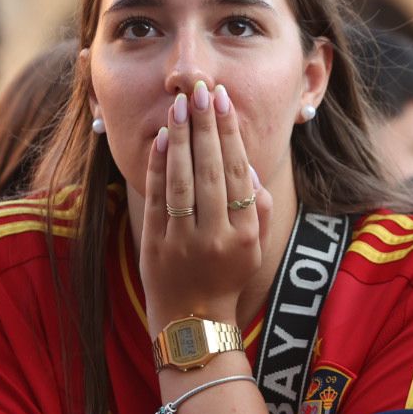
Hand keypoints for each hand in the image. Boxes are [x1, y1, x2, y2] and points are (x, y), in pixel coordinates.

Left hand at [141, 81, 272, 332]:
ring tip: (180, 105)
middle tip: (202, 91)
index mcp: (245, 235)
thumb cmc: (227, 276)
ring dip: (181, 139)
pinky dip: (158, 168)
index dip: (231, 135)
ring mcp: (182, 242)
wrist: (193, 322)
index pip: (239, 174)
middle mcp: (216, 237)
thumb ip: (257, 208)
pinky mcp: (154, 245)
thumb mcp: (254, 247)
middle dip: (206, 127)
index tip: (223, 102)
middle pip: (212, 171)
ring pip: (183, 181)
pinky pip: (157, 199)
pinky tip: (161, 140)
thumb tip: (250, 168)